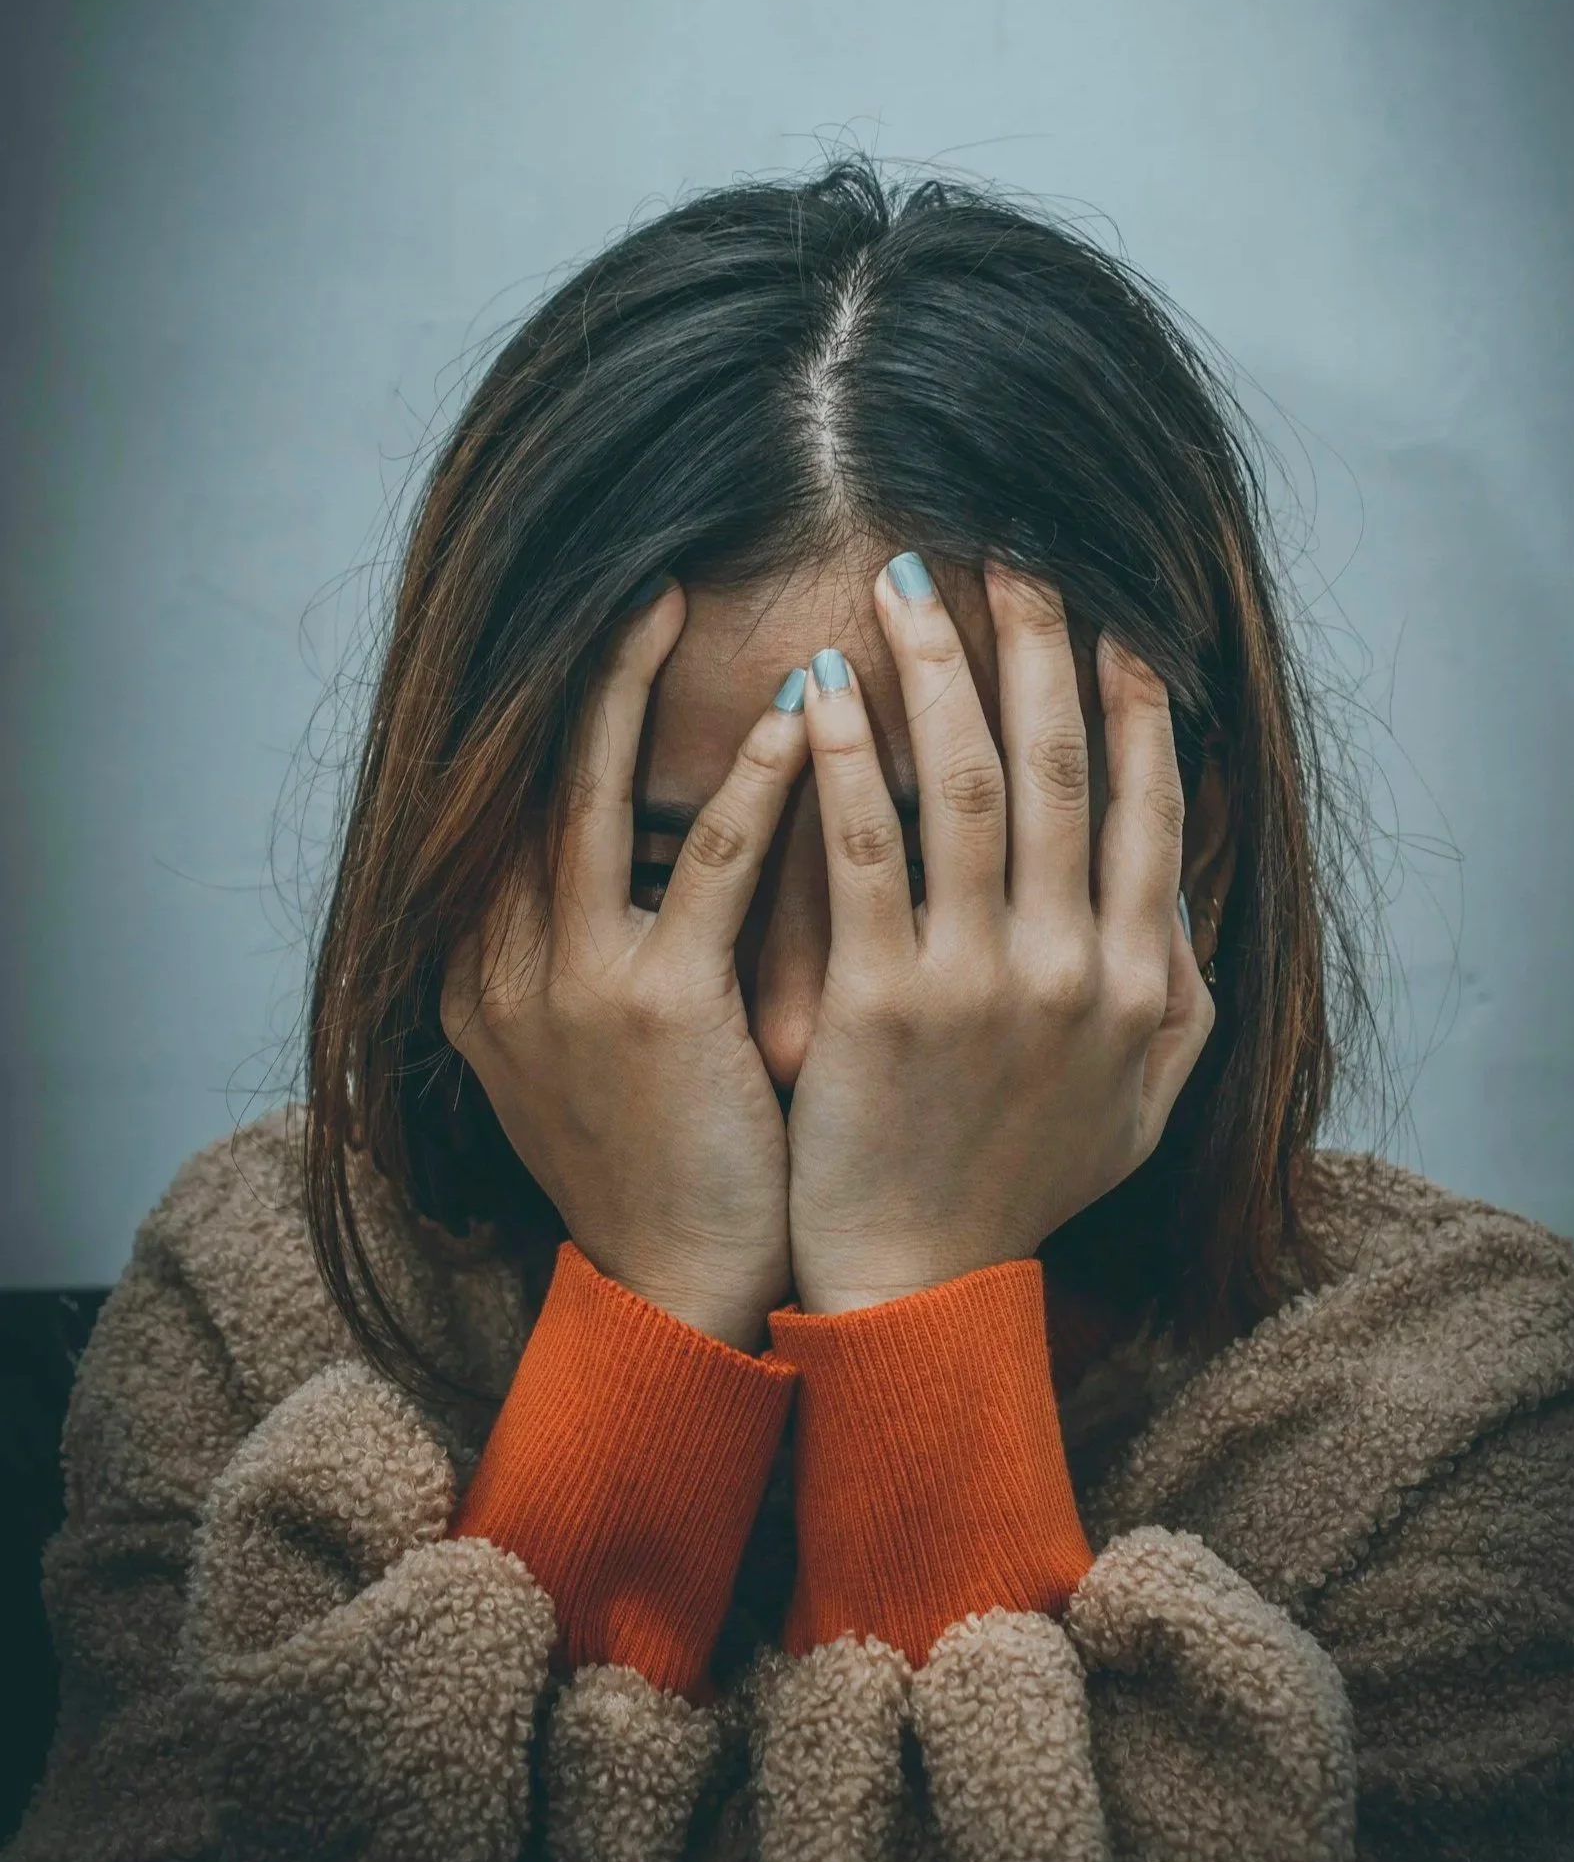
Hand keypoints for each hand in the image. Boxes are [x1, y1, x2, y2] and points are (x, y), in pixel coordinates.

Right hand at [439, 583, 809, 1350]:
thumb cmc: (662, 1157)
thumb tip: (649, 845)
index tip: (606, 630)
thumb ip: (594, 945)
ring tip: (680, 598)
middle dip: (577, 671)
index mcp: (485, 969)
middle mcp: (501, 964)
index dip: (551, 710)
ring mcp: (567, 986)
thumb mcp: (591, 1047)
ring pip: (589, 798)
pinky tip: (800, 718)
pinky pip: (705, 870)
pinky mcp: (653, 1013)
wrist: (677, 1287)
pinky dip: (752, 787)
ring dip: (633, 690)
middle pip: (525, 777)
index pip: (507, 805)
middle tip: (637, 575)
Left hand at [785, 556, 1214, 1315]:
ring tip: (906, 582)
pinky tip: (821, 685)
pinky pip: (865, 851)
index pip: (1146, 806)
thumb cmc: (1020, 1188)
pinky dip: (845, 759)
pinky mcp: (883, 1001)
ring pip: (966, 784)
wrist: (918, 1285)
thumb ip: (1179, 997)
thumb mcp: (1140, 1105)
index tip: (1109, 619)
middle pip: (1059, 766)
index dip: (1130, 702)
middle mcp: (1074, 966)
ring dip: (940, 669)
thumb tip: (1182, 891)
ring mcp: (981, 981)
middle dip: (1037, 646)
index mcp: (1139, 980)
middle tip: (1009, 552)